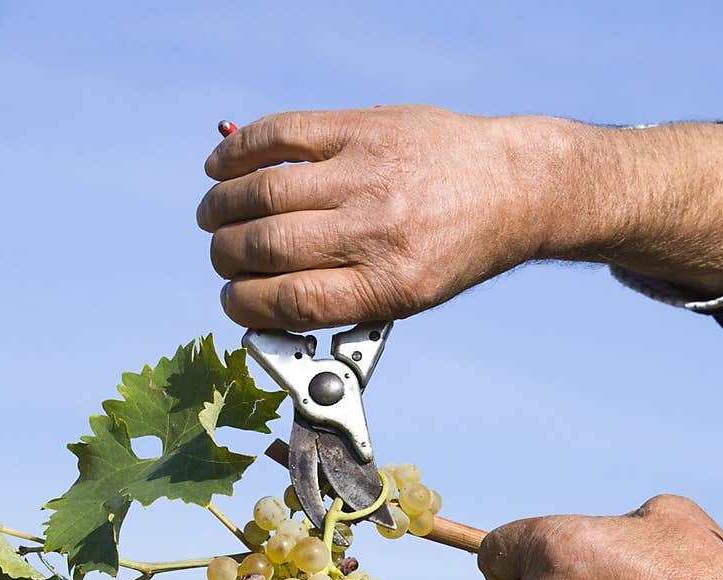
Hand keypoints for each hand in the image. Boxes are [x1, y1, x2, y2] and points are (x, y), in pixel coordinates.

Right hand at [197, 105, 574, 329]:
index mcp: (387, 286)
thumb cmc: (453, 251)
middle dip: (227, 257)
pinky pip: (281, 133)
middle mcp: (375, 231)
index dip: (245, 305)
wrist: (509, 187)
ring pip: (264, 190)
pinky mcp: (362, 127)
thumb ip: (341, 303)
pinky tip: (221, 167)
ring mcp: (366, 173)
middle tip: (222, 258)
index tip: (233, 301)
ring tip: (213, 217)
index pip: (290, 302)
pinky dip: (239, 151)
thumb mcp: (408, 298)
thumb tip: (266, 309)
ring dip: (222, 206)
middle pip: (268, 246)